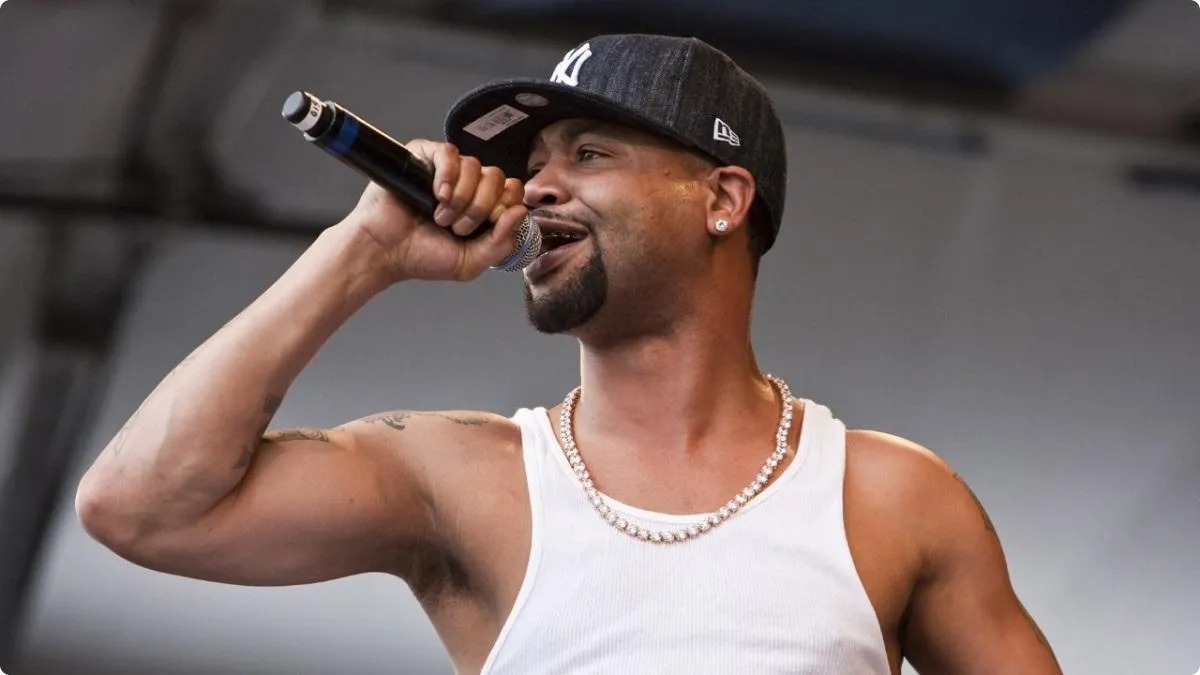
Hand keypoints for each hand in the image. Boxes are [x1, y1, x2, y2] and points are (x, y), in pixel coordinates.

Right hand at [342, 140, 528, 282]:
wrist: (383, 251)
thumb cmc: (421, 256)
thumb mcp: (470, 262)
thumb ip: (501, 243)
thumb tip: (519, 212)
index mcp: (483, 206)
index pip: (513, 191)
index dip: (506, 207)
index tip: (489, 226)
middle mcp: (468, 186)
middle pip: (497, 177)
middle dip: (481, 207)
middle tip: (458, 228)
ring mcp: (447, 171)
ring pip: (475, 166)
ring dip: (461, 198)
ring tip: (441, 217)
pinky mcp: (424, 157)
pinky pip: (450, 153)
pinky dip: (448, 176)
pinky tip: (437, 196)